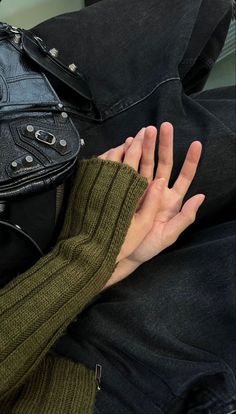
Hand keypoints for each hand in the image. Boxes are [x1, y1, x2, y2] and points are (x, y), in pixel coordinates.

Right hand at [98, 122, 204, 288]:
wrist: (122, 253)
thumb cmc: (148, 246)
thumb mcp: (169, 236)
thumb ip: (185, 217)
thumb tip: (201, 196)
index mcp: (171, 201)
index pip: (184, 177)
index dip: (191, 161)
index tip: (196, 144)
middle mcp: (157, 191)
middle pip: (163, 163)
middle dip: (163, 144)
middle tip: (163, 126)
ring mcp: (141, 189)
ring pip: (145, 164)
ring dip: (145, 147)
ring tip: (144, 131)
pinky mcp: (126, 190)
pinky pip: (129, 171)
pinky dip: (128, 157)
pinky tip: (128, 145)